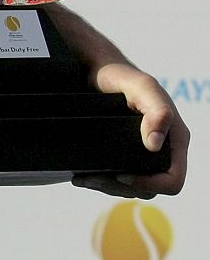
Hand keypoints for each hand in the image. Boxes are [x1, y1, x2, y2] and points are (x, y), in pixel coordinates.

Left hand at [74, 62, 188, 198]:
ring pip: (133, 186)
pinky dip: (102, 180)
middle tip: (94, 178)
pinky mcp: (126, 151)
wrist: (98, 70)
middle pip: (151, 188)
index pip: (173, 180)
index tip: (123, 175)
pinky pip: (120, 177)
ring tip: (84, 178)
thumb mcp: (141, 87)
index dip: (150, 184)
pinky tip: (83, 175)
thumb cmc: (122, 75)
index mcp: (175, 139)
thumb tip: (155, 144)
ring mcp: (144, 152)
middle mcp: (163, 148)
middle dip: (122, 188)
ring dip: (108, 187)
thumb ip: (156, 111)